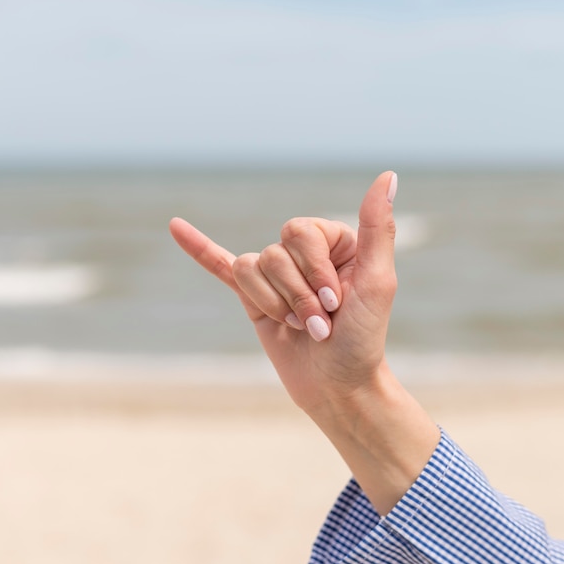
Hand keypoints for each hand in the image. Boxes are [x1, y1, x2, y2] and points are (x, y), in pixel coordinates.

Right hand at [169, 171, 397, 411]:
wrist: (339, 387)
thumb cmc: (364, 338)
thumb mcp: (378, 281)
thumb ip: (378, 228)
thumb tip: (387, 175)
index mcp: (334, 242)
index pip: (299, 233)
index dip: (313, 271)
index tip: (337, 303)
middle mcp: (304, 254)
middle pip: (274, 253)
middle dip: (296, 295)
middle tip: (319, 324)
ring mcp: (277, 276)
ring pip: (250, 268)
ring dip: (275, 305)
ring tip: (299, 328)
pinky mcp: (254, 298)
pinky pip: (222, 267)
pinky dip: (200, 249)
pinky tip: (177, 228)